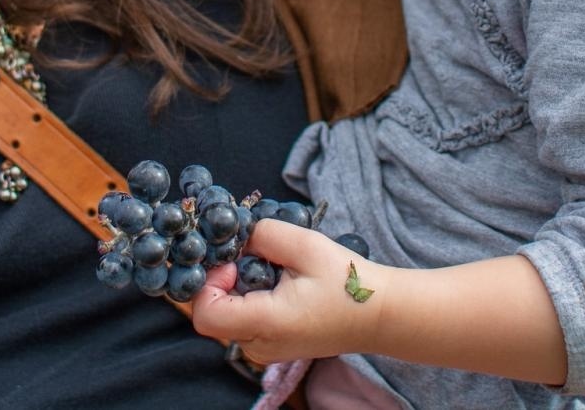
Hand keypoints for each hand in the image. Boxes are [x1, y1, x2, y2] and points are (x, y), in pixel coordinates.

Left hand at [190, 218, 386, 362]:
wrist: (379, 315)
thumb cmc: (348, 282)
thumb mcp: (306, 245)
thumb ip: (264, 234)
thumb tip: (235, 235)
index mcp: (266, 323)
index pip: (205, 313)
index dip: (209, 281)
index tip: (235, 260)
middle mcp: (260, 346)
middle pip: (214, 312)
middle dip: (226, 279)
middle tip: (255, 256)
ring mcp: (266, 351)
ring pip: (228, 315)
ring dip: (240, 287)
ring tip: (274, 270)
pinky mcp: (273, 347)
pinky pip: (244, 321)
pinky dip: (251, 298)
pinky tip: (279, 283)